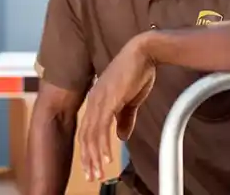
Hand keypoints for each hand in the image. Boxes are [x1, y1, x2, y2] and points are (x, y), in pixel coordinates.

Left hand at [77, 33, 156, 181]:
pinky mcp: (108, 99)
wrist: (144, 52)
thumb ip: (125, 118)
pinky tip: (107, 157)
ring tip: (97, 172)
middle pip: (85, 136)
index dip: (89, 150)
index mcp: (97, 100)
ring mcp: (99, 100)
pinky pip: (101, 127)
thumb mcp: (131, 100)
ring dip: (93, 156)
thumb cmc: (138, 72)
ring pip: (91, 135)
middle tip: (91, 176)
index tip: (92, 166)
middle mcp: (94, 101)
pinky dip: (103, 144)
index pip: (88, 130)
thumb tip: (121, 135)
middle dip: (88, 158)